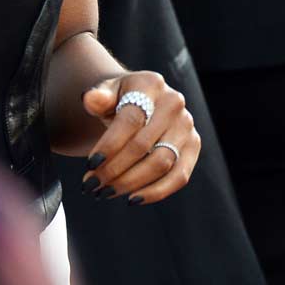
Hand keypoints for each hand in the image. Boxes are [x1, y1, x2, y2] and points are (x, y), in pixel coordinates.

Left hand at [78, 72, 198, 205]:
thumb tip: (90, 99)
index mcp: (150, 84)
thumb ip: (97, 97)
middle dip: (114, 169)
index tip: (90, 164)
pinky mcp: (194, 146)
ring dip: (131, 183)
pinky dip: (156, 192)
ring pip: (161, 163)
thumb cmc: (119, 99)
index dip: (110, 144)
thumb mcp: (106, 93)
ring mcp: (187, 125)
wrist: (141, 100)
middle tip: (92, 184)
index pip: (131, 119)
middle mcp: (174, 103)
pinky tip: (132, 199)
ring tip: (105, 193)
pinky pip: (179, 176)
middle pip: (143, 145)